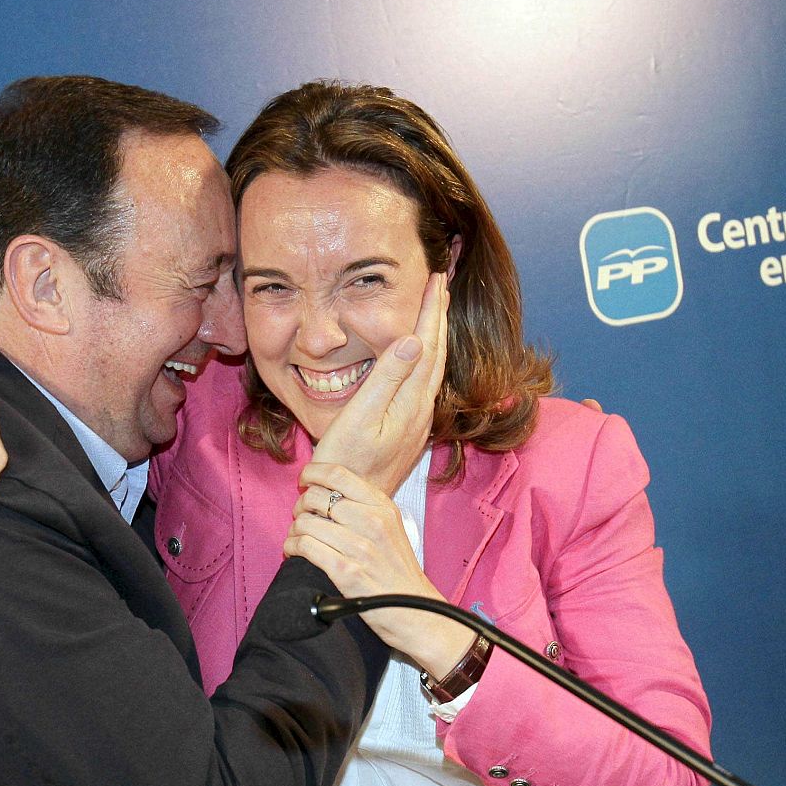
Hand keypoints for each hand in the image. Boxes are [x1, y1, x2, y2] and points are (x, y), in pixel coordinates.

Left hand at [284, 462, 473, 678]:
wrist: (417, 611)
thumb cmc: (398, 570)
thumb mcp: (390, 527)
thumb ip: (364, 507)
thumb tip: (326, 492)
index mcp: (382, 506)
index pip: (337, 474)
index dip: (312, 472)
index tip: (304, 479)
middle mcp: (372, 522)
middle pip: (315, 496)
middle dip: (300, 505)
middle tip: (301, 517)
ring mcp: (359, 547)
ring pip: (305, 523)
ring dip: (294, 530)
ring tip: (297, 538)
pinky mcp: (346, 572)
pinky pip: (305, 547)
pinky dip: (292, 548)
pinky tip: (294, 552)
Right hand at [311, 273, 447, 494]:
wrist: (348, 505)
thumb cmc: (346, 462)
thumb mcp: (361, 416)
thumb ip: (387, 377)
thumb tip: (413, 339)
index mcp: (412, 401)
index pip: (426, 345)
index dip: (430, 311)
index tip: (434, 279)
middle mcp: (421, 410)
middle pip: (435, 353)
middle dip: (437, 317)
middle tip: (439, 283)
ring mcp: (416, 422)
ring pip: (432, 368)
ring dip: (433, 336)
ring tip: (434, 311)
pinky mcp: (407, 431)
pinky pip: (422, 383)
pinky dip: (424, 359)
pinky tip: (419, 356)